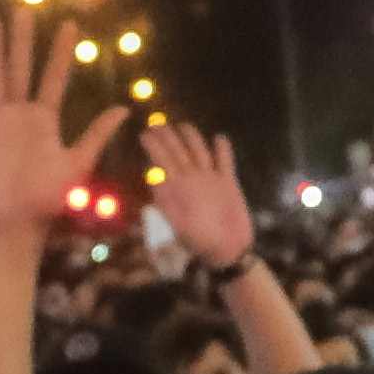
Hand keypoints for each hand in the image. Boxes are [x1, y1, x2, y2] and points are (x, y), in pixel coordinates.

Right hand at [0, 7, 121, 245]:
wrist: (16, 223)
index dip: (61, 52)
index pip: (54, 77)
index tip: (69, 25)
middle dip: (21, 40)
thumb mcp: (78, 164)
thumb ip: (96, 134)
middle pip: (20, 69)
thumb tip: (125, 109)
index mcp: (44, 119)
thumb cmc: (48, 199)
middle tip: (24, 9)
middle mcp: (19, 114)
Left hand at [138, 113, 255, 267]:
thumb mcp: (178, 225)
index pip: (161, 163)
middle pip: (178, 153)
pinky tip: (219, 138)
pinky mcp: (228, 183)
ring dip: (192, 138)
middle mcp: (191, 181)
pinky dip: (223, 151)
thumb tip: (153, 182)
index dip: (153, 147)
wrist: (227, 251)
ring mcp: (209, 180)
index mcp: (175, 189)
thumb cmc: (200, 242)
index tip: (144, 134)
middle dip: (168, 137)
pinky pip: (225, 162)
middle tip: (158, 122)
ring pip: (199, 153)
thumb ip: (167, 203)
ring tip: (184, 125)